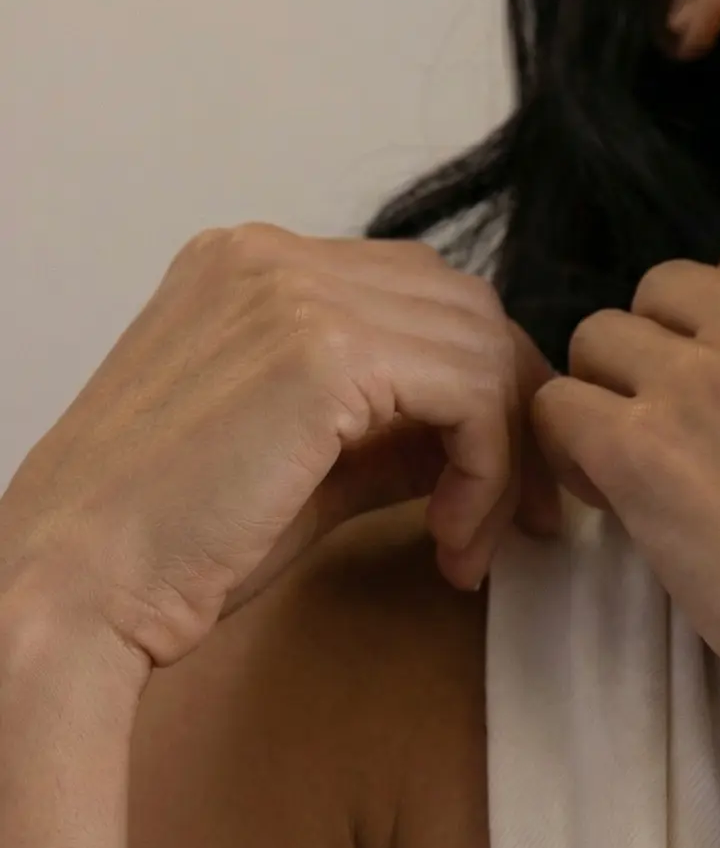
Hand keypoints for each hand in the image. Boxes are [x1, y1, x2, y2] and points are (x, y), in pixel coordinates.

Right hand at [0, 223, 565, 675]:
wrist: (73, 592)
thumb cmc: (171, 544)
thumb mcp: (306, 461)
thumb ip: (391, 428)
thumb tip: (488, 434)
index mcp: (253, 267)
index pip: (422, 295)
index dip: (482, 384)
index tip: (497, 480)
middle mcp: (273, 255)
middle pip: (465, 310)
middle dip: (511, 413)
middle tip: (518, 515)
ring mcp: (296, 290)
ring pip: (480, 348)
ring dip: (501, 456)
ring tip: (468, 541)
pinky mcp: (327, 351)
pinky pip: (471, 394)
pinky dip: (486, 469)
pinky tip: (450, 535)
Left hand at [527, 234, 719, 751]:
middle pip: (665, 292)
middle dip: (665, 354)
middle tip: (684, 434)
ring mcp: (703, 376)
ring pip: (600, 338)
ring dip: (613, 396)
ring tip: (643, 468)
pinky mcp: (641, 447)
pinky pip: (558, 407)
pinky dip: (571, 450)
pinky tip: (613, 498)